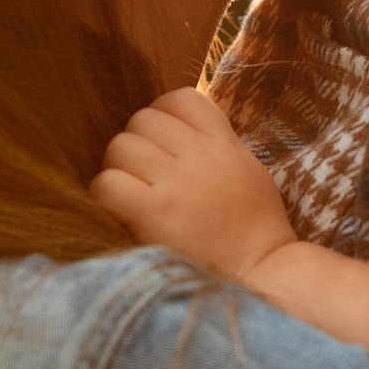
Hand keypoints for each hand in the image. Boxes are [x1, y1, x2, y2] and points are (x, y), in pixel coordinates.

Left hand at [91, 88, 298, 282]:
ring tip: (129, 190)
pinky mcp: (154, 213)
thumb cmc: (256, 226)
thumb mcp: (248, 170)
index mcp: (223, 142)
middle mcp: (199, 155)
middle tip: (141, 172)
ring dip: (117, 167)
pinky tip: (119, 209)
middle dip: (136, 143)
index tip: (162, 139)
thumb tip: (182, 131)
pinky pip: (108, 183)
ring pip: (120, 146)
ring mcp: (175, 183)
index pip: (180, 99)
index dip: (163, 113)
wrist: (262, 270)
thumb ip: (218, 145)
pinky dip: (105, 193)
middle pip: (142, 120)